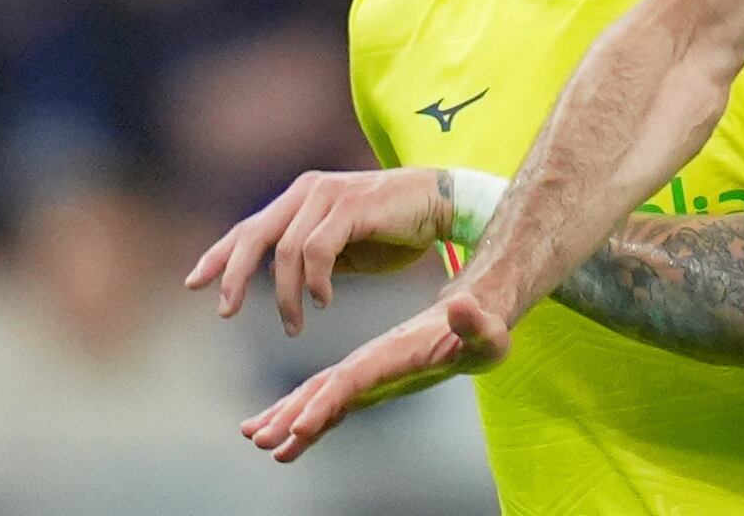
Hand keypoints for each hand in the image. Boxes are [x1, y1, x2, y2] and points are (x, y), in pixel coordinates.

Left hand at [186, 165, 452, 336]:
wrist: (443, 203)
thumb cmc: (393, 228)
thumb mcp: (342, 247)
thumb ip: (309, 257)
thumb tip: (279, 282)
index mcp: (301, 198)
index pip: (249, 227)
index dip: (220, 255)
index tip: (194, 283)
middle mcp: (309, 191)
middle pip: (254, 235)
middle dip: (234, 276)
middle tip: (227, 312)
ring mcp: (330, 195)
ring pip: (286, 252)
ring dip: (286, 296)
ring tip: (294, 325)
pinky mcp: (352, 206)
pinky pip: (318, 250)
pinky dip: (314, 282)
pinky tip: (322, 302)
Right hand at [242, 287, 512, 462]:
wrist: (472, 317)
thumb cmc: (482, 330)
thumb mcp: (487, 329)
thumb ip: (476, 322)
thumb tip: (461, 303)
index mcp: (391, 352)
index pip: (352, 379)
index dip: (326, 402)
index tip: (300, 426)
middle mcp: (370, 361)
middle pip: (324, 388)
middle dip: (292, 414)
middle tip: (259, 439)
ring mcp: (364, 372)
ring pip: (318, 395)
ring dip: (288, 416)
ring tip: (255, 438)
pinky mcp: (366, 384)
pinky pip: (328, 403)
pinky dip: (303, 418)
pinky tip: (282, 437)